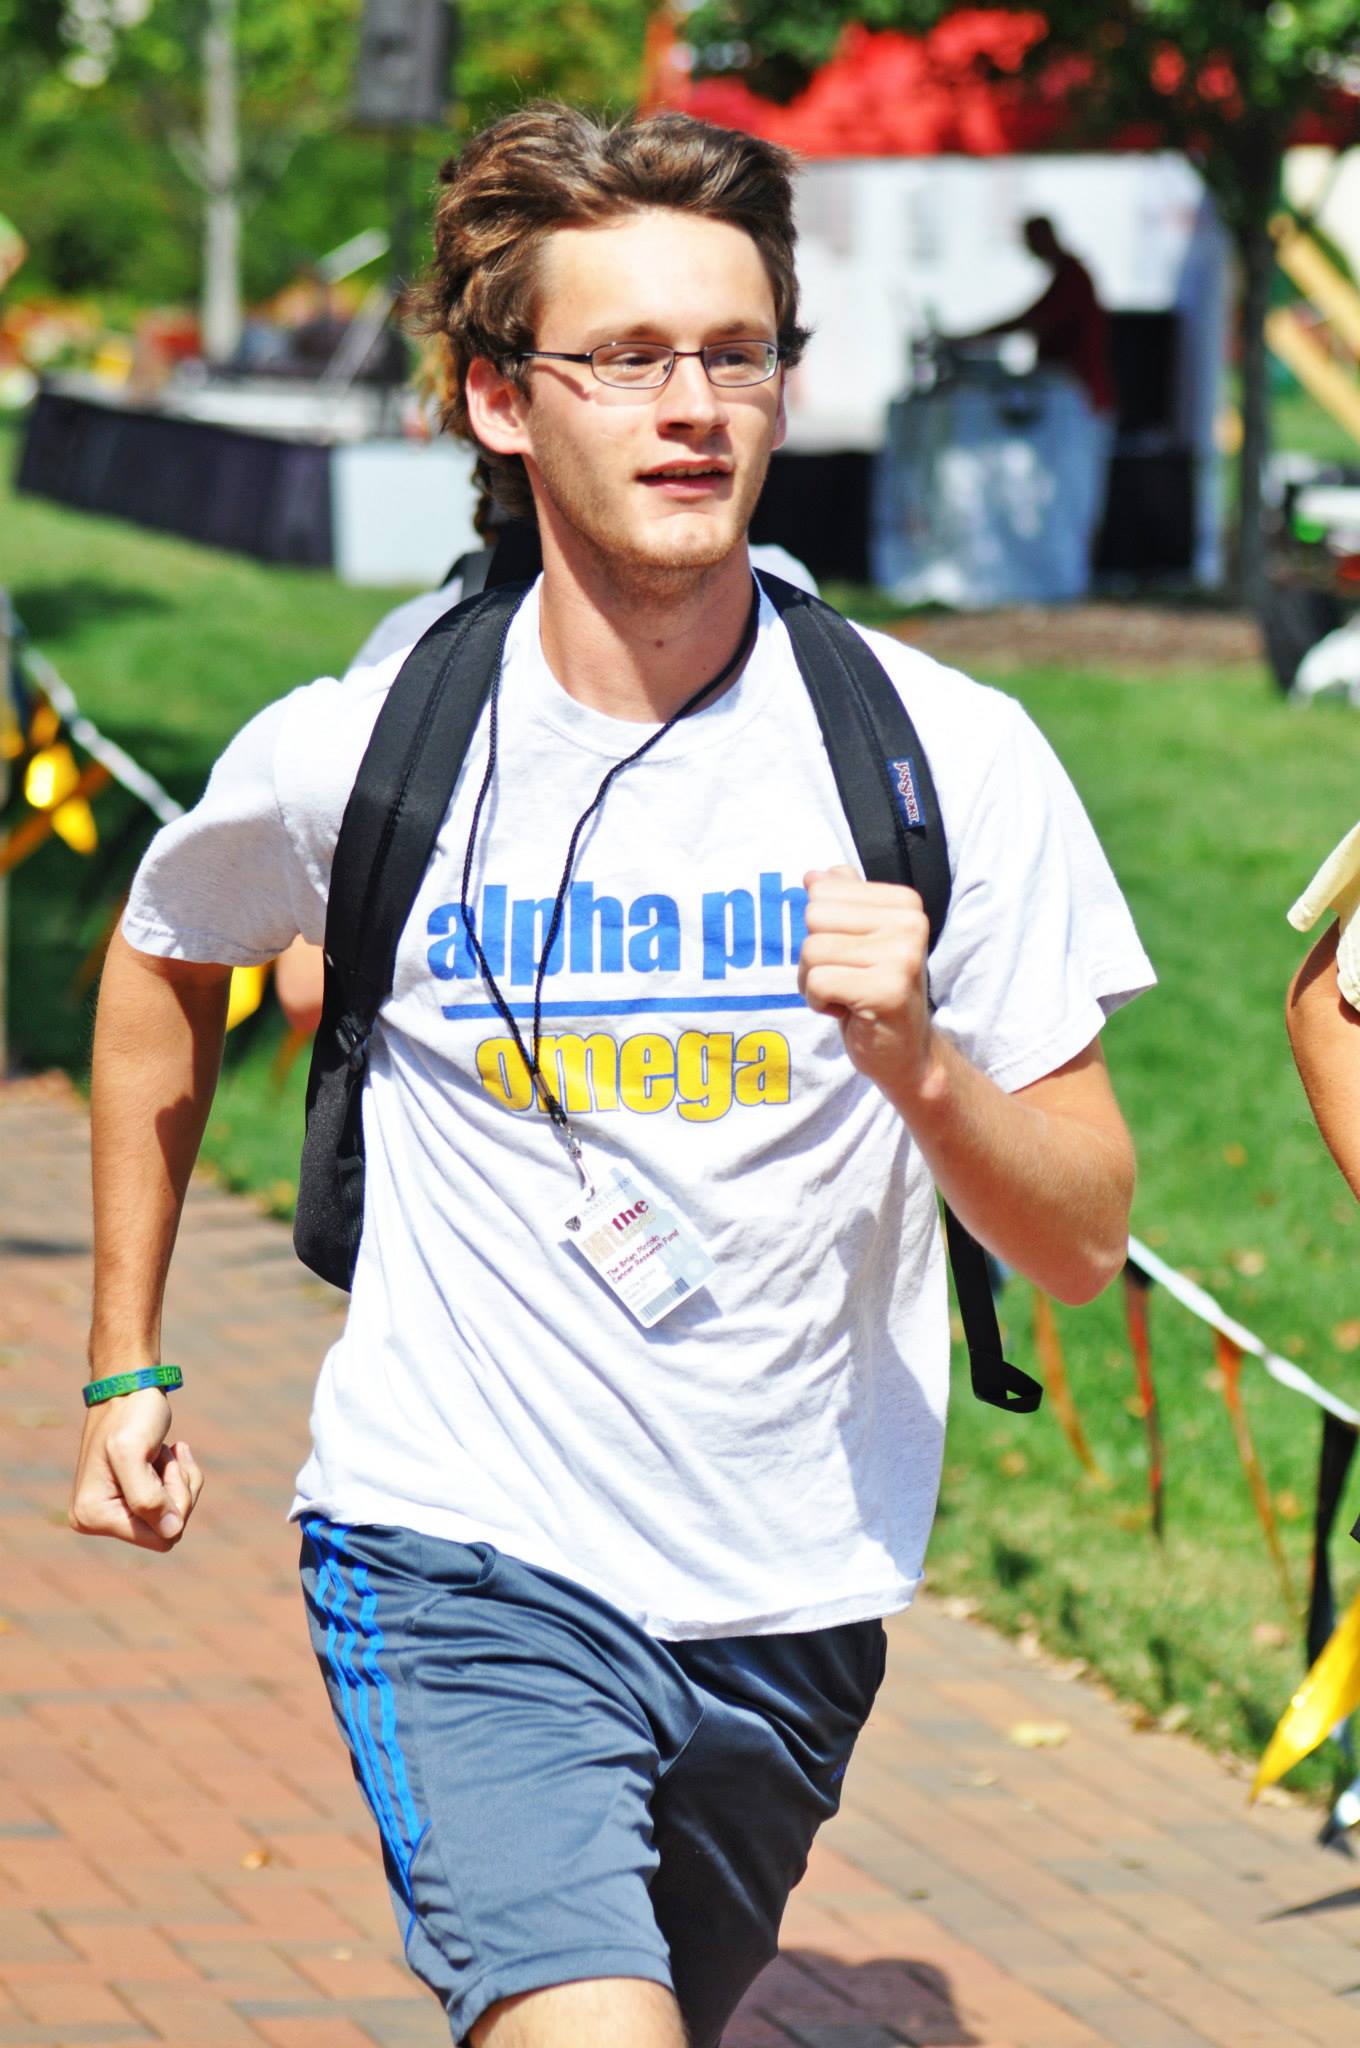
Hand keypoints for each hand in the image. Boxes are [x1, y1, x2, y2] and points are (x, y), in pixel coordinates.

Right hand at [69, 1387, 202, 1551]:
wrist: (128, 1386)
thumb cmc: (130, 1414)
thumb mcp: (133, 1452)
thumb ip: (148, 1498)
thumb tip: (172, 1532)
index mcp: (92, 1516)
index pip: (159, 1537)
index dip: (173, 1503)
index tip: (163, 1465)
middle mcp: (96, 1520)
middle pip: (168, 1530)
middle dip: (178, 1491)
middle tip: (165, 1455)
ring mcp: (112, 1510)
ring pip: (174, 1516)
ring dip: (179, 1479)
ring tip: (163, 1451)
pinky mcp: (128, 1499)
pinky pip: (172, 1504)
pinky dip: (179, 1476)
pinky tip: (169, 1452)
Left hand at [799, 866, 936, 1097]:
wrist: (908, 1053)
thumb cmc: (876, 991)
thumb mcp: (860, 940)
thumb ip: (842, 902)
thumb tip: (813, 876)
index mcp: (904, 902)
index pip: (822, 892)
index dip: (822, 929)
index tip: (851, 956)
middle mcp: (909, 922)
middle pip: (814, 917)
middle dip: (814, 954)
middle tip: (845, 979)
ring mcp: (902, 955)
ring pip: (811, 950)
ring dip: (814, 981)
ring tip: (846, 996)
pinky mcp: (887, 989)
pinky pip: (817, 982)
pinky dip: (819, 1002)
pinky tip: (848, 1011)